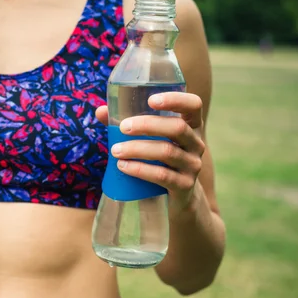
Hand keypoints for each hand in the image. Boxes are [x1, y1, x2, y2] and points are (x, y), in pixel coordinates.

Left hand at [95, 92, 204, 209]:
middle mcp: (196, 143)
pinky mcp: (185, 186)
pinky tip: (123, 166)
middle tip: (123, 128)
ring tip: (115, 150)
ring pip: (167, 152)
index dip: (175, 99)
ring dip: (137, 149)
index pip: (193, 105)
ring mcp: (193, 165)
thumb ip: (128, 124)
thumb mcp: (150, 140)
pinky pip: (162, 176)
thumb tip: (101, 111)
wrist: (176, 197)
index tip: (151, 100)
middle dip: (147, 125)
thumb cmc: (159, 160)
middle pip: (177, 127)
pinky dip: (140, 169)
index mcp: (191, 126)